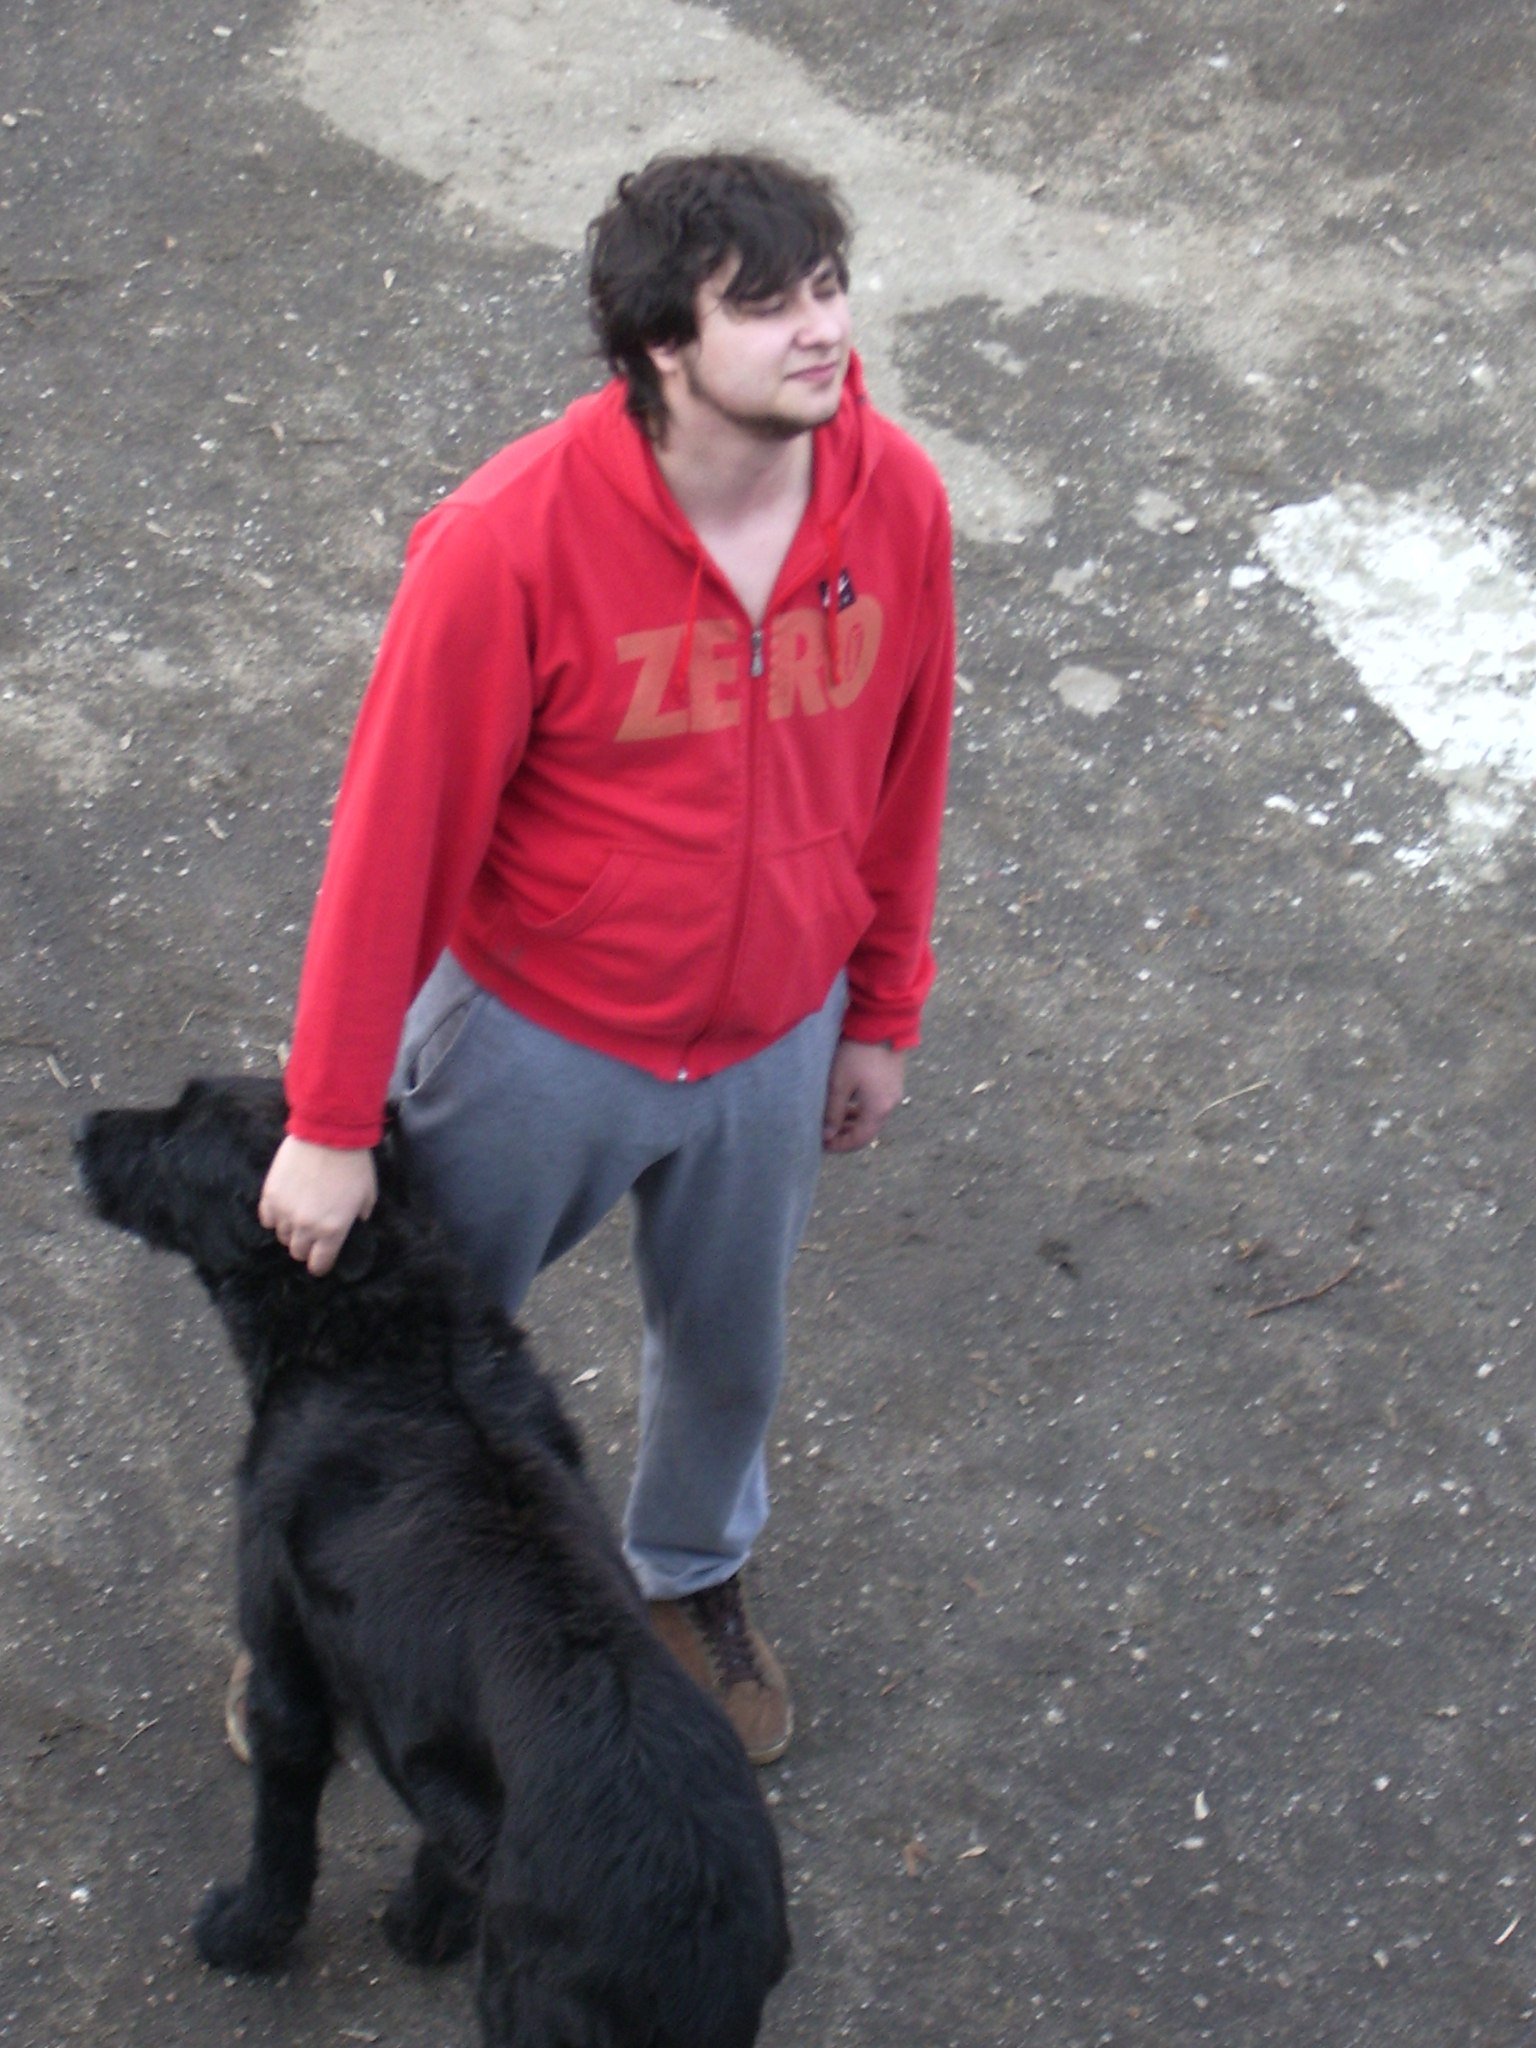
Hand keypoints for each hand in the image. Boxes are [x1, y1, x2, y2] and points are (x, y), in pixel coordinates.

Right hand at [258, 1135, 376, 1275]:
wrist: (329, 1133)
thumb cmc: (354, 1163)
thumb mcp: (368, 1194)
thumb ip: (359, 1215)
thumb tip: (354, 1222)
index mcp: (333, 1230)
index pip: (319, 1264)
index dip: (321, 1265)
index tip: (321, 1260)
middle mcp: (306, 1226)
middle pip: (298, 1252)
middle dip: (306, 1247)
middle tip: (312, 1234)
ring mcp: (285, 1211)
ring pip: (281, 1236)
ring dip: (290, 1231)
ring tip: (298, 1217)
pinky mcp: (270, 1195)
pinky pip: (266, 1219)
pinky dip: (274, 1217)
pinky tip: (283, 1207)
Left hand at [822, 1039, 906, 1152]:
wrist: (882, 1022)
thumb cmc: (857, 1053)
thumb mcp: (839, 1084)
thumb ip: (833, 1112)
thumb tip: (827, 1136)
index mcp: (878, 1109)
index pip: (859, 1140)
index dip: (840, 1145)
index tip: (822, 1145)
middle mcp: (891, 1104)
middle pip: (867, 1130)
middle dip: (845, 1135)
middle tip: (824, 1134)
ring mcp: (894, 1092)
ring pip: (872, 1117)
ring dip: (853, 1121)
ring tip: (832, 1118)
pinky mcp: (893, 1081)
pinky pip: (876, 1103)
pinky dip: (861, 1108)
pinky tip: (846, 1101)